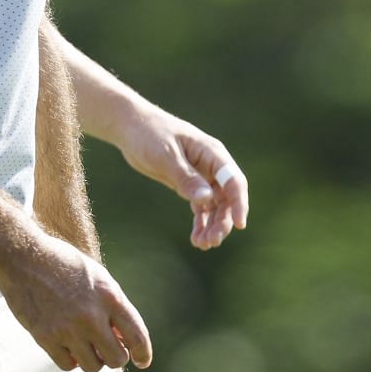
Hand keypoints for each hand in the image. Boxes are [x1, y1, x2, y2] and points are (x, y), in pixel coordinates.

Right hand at [0, 234, 152, 371]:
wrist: (23, 257)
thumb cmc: (64, 263)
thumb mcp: (97, 276)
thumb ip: (113, 305)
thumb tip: (124, 338)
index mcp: (109, 296)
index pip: (137, 336)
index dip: (143, 353)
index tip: (141, 360)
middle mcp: (91, 315)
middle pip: (117, 359)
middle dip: (115, 356)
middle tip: (106, 349)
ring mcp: (68, 329)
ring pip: (93, 367)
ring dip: (92, 360)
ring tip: (85, 345)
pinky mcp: (46, 338)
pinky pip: (67, 365)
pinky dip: (70, 359)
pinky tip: (67, 346)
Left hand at [117, 108, 249, 249]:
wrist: (131, 127)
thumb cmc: (149, 134)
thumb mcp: (166, 155)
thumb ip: (186, 177)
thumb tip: (207, 198)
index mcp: (211, 153)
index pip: (233, 181)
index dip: (239, 203)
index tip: (239, 224)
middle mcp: (211, 166)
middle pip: (227, 198)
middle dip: (223, 221)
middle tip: (212, 241)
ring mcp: (201, 176)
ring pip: (215, 205)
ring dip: (212, 225)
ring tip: (202, 245)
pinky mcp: (188, 184)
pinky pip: (201, 207)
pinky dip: (201, 223)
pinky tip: (196, 239)